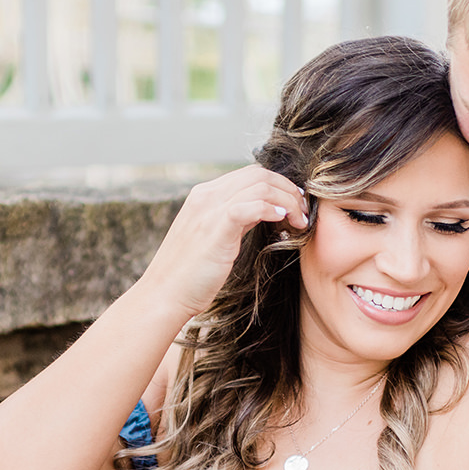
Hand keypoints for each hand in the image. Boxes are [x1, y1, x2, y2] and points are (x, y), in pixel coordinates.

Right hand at [140, 166, 308, 318]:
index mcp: (204, 195)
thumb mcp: (213, 238)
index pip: (250, 174)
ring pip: (261, 185)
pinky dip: (272, 209)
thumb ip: (235, 220)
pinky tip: (282, 222)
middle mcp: (206, 196)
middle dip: (288, 190)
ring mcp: (209, 209)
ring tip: (299, 222)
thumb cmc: (189, 275)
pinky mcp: (216, 227)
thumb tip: (262, 212)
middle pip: (259, 174)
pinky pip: (252, 204)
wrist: (165, 295)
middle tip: (303, 213)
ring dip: (288, 201)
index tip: (295, 206)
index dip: (279, 186)